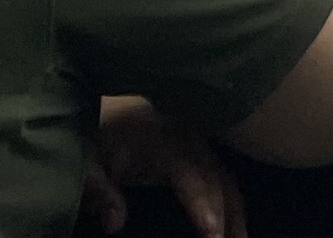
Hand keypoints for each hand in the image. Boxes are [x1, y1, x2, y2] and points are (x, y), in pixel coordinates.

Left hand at [85, 98, 242, 237]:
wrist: (108, 107)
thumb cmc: (99, 137)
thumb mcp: (90, 164)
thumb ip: (101, 193)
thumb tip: (116, 225)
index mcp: (168, 146)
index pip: (194, 181)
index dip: (205, 208)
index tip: (213, 233)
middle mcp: (194, 143)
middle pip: (219, 182)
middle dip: (228, 216)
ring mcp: (202, 142)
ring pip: (228, 178)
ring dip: (237, 209)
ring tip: (243, 237)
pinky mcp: (203, 145)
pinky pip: (225, 172)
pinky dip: (232, 196)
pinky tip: (236, 215)